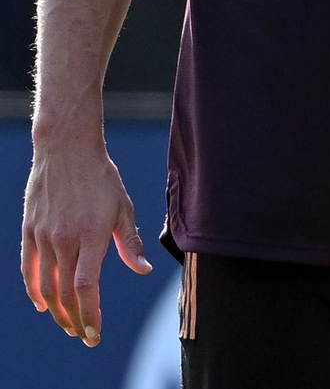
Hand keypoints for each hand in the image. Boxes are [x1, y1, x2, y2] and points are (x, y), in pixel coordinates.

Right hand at [22, 145, 152, 345]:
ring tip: (68, 324)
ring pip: (45, 287)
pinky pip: (29, 270)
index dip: (89, 313)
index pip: (86, 286)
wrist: (67, 150)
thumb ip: (130, 243)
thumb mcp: (123, 207)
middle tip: (84, 335)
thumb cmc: (101, 178)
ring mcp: (43, 237)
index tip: (94, 334)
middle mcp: (64, 239)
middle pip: (65, 293)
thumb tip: (143, 270)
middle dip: (75, 320)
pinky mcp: (29, 232)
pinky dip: (34, 291)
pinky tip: (42, 304)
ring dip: (56, 311)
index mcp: (91, 234)